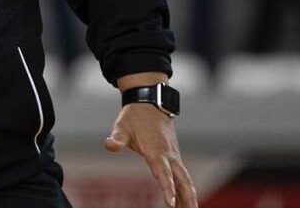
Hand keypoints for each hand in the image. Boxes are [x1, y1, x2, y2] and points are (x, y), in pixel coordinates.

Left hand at [107, 75, 196, 207]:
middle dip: (187, 198)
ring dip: (189, 196)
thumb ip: (117, 138)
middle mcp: (169, 156)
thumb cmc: (134, 116)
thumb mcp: (122, 126)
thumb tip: (109, 145)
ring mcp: (174, 156)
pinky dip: (186, 189)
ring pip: (186, 179)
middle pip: (182, 180)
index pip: (163, 173)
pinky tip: (185, 201)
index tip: (171, 203)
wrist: (150, 102)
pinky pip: (183, 176)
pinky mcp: (174, 157)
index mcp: (156, 151)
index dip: (168, 188)